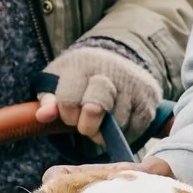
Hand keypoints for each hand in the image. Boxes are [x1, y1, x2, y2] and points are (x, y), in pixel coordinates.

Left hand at [37, 43, 162, 143]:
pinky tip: (118, 124)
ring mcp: (133, 84)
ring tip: (103, 122)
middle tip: (87, 125)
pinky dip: (124, 133)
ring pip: (116, 124)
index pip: (69, 99)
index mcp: (83, 65)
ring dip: (107, 132)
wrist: (116, 58)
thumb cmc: (79, 76)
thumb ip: (49, 100)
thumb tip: (43, 116)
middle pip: (95, 109)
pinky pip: (135, 129)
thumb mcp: (58, 81)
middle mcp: (111, 71)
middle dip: (87, 126)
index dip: (68, 115)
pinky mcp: (149, 99)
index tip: (70, 115)